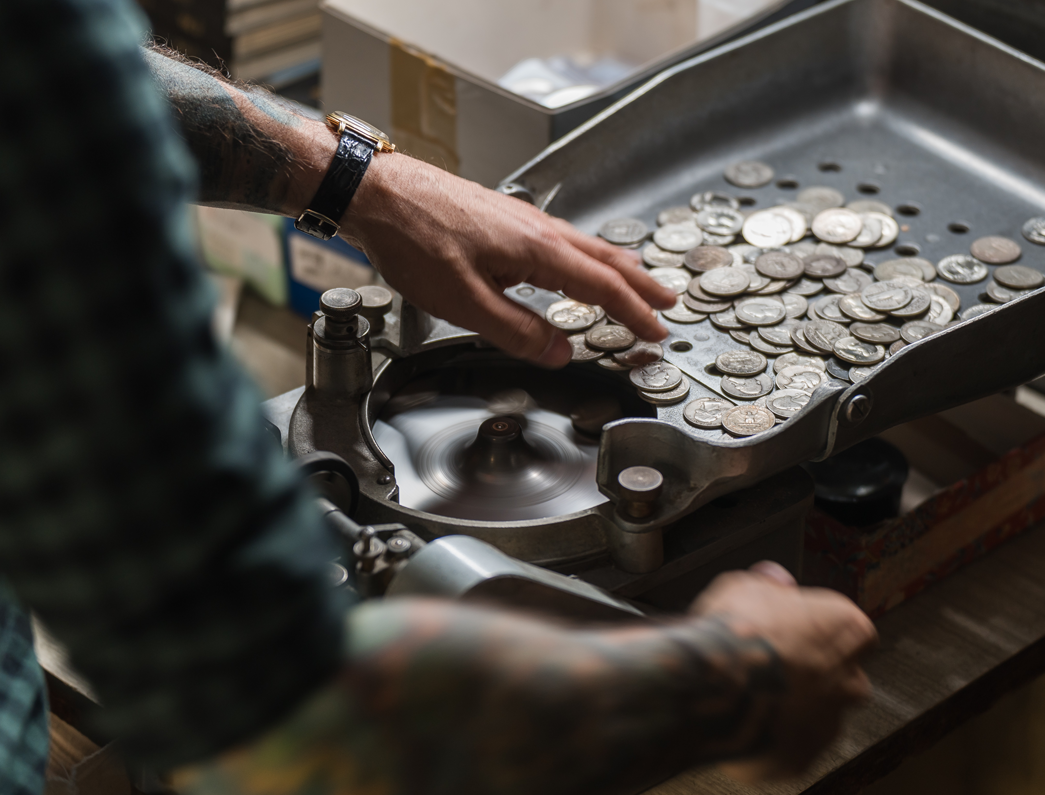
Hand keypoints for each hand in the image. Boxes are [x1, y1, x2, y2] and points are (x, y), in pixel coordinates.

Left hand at [340, 153, 677, 367]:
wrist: (376, 191)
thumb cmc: (413, 239)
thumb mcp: (464, 302)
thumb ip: (517, 330)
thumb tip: (560, 351)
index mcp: (537, 249)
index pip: (602, 287)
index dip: (634, 312)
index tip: (656, 331)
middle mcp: (537, 228)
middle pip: (603, 259)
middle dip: (639, 283)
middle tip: (667, 301)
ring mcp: (520, 218)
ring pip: (582, 245)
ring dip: (614, 268)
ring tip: (633, 281)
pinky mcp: (501, 216)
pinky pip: (559, 239)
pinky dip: (582, 256)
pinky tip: (570, 263)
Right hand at [692, 562, 876, 782]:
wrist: (710, 687)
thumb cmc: (735, 634)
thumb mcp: (747, 586)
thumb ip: (770, 587)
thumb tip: (774, 581)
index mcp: (846, 630)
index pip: (854, 633)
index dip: (822, 633)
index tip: (797, 632)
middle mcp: (848, 680)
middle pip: (845, 680)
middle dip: (818, 677)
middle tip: (778, 668)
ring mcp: (826, 724)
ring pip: (818, 717)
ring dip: (793, 710)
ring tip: (752, 698)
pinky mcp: (800, 760)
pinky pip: (789, 748)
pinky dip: (770, 739)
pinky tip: (742, 722)